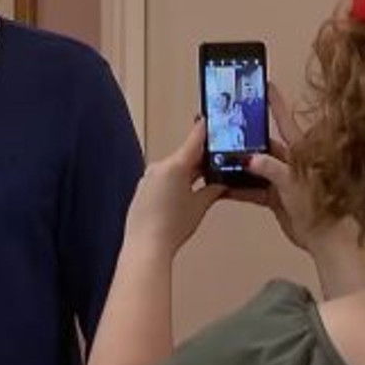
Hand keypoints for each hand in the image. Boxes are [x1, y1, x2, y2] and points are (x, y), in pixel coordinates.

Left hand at [124, 121, 226, 252]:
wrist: (145, 245)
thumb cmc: (173, 226)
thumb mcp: (200, 205)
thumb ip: (213, 190)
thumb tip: (222, 183)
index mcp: (175, 165)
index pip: (195, 140)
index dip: (207, 130)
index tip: (214, 120)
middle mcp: (159, 166)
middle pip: (185, 155)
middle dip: (202, 158)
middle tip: (221, 158)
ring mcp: (149, 177)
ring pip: (174, 167)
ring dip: (189, 170)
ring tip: (207, 178)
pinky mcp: (143, 188)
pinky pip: (163, 178)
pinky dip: (176, 180)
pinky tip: (186, 191)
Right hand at [227, 83, 353, 252]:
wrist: (325, 238)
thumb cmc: (319, 205)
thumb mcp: (293, 183)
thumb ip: (271, 169)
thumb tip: (249, 158)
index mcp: (300, 152)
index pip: (285, 122)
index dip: (276, 104)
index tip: (266, 85)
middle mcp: (290, 162)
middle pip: (265, 144)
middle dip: (245, 138)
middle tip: (225, 128)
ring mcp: (282, 179)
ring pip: (256, 167)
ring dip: (238, 165)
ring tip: (216, 157)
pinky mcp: (275, 196)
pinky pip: (253, 188)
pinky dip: (239, 188)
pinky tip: (221, 186)